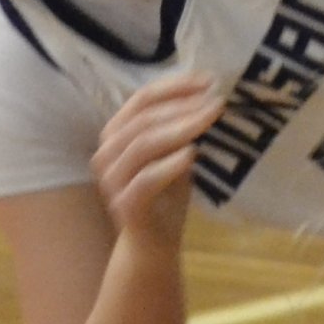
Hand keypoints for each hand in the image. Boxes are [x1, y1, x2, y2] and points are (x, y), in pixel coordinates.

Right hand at [92, 71, 221, 252]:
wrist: (153, 243)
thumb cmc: (164, 192)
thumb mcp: (172, 151)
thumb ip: (179, 125)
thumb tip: (209, 92)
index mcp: (116, 132)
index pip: (143, 98)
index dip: (176, 86)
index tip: (209, 80)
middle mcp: (107, 152)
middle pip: (143, 118)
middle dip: (183, 105)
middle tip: (216, 101)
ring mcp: (112, 180)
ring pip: (143, 144)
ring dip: (181, 128)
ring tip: (209, 119)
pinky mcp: (124, 204)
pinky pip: (145, 179)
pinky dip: (170, 164)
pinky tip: (193, 154)